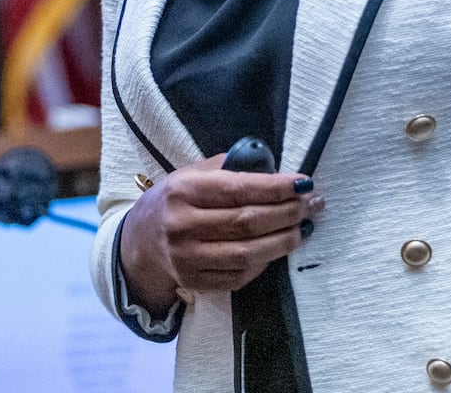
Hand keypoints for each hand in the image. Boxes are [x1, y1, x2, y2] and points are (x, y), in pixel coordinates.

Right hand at [118, 154, 322, 315]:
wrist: (137, 243)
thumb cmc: (175, 201)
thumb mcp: (193, 174)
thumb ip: (230, 168)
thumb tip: (277, 169)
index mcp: (183, 191)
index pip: (239, 189)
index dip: (277, 187)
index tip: (305, 183)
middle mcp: (182, 226)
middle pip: (247, 222)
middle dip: (288, 212)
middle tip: (313, 204)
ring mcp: (186, 258)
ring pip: (247, 254)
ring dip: (284, 241)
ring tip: (305, 227)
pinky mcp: (193, 282)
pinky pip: (239, 276)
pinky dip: (265, 263)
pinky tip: (279, 248)